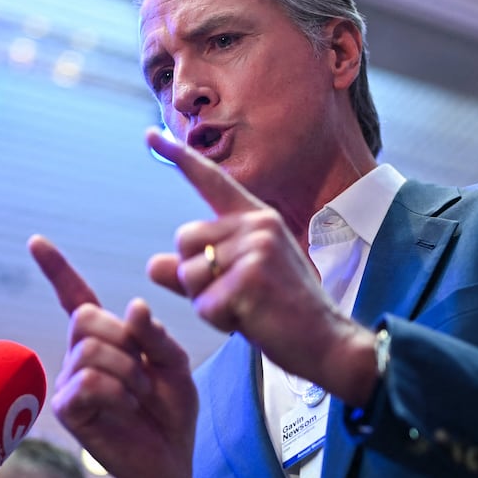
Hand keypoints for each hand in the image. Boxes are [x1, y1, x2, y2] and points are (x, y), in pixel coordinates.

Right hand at [29, 234, 197, 477]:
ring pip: (90, 350)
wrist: (169, 463)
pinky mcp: (69, 411)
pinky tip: (127, 410)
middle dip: (125, 341)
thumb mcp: (176, 367)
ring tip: (139, 398)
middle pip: (86, 318)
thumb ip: (156, 336)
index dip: (57, 270)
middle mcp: (79, 357)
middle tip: (145, 375)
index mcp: (106, 341)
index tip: (36, 241)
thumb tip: (134, 305)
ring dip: (128, 373)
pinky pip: (90, 383)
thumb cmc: (170, 416)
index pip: (76, 298)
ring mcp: (70, 384)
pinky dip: (118, 394)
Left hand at [145, 129, 377, 404]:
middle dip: (196, 277)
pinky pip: (204, 305)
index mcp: (257, 219)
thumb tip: (152, 264)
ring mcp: (256, 249)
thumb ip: (195, 273)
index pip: (211, 181)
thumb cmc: (283, 314)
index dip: (178, 158)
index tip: (151, 134)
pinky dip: (219, 321)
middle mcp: (257, 224)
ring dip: (206, 302)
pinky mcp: (251, 279)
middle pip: (184, 242)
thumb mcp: (237, 285)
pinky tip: (251, 321)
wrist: (327, 343)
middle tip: (236, 296)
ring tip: (246, 309)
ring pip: (189, 274)